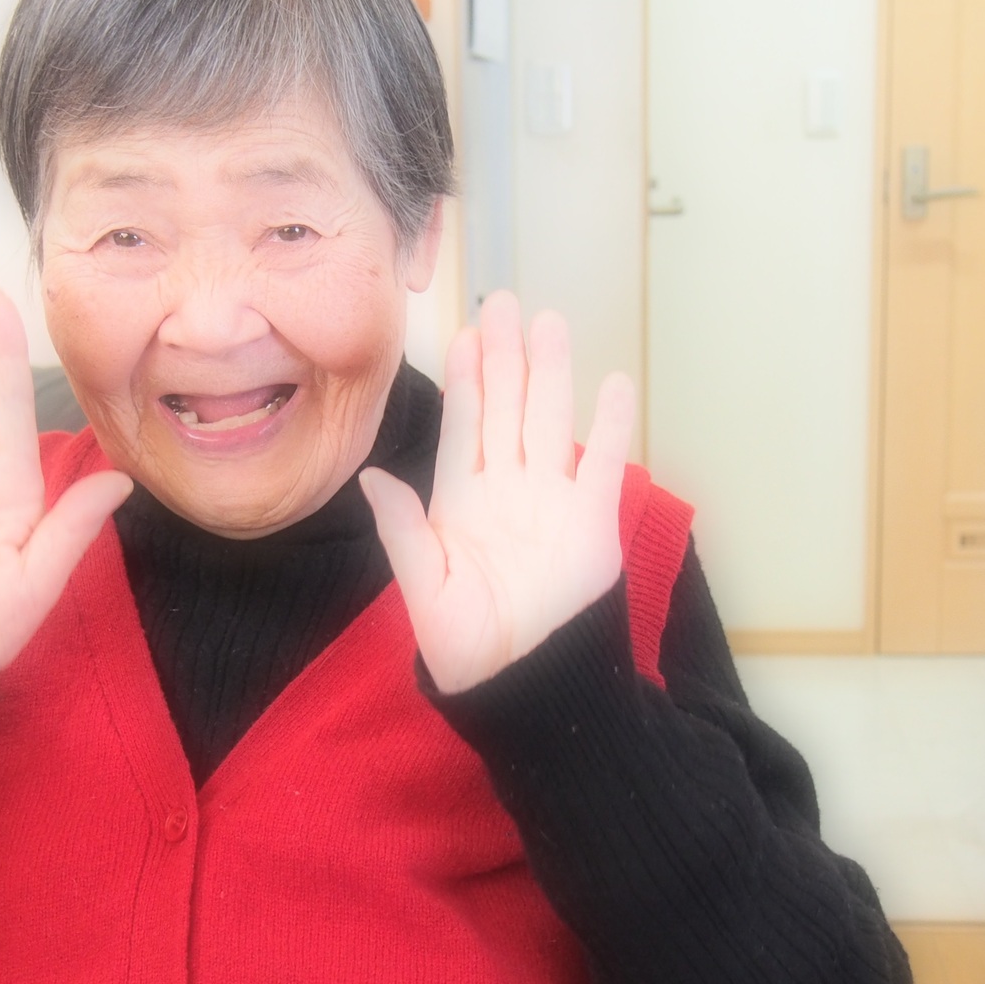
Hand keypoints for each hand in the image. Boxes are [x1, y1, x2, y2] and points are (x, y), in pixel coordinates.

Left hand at [360, 290, 633, 693]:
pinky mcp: (591, 521)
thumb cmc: (464, 645)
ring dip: (552, 374)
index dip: (466, 380)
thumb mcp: (423, 589)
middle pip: (508, 408)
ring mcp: (551, 500)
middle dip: (506, 357)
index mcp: (460, 500)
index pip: (464, 425)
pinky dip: (611, 425)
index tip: (465, 334)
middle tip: (504, 302)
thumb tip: (371, 477)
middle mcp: (506, 489)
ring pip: (551, 422)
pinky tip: (613, 383)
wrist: (521, 681)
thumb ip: (403, 530)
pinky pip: (603, 464)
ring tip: (550, 324)